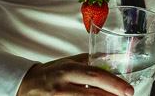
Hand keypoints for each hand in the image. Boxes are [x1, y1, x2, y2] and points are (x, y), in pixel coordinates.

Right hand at [17, 54, 132, 95]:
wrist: (26, 85)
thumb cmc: (51, 72)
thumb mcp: (69, 62)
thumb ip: (89, 62)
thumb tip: (113, 63)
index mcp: (68, 70)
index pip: (95, 75)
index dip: (114, 84)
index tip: (128, 90)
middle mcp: (62, 87)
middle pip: (92, 95)